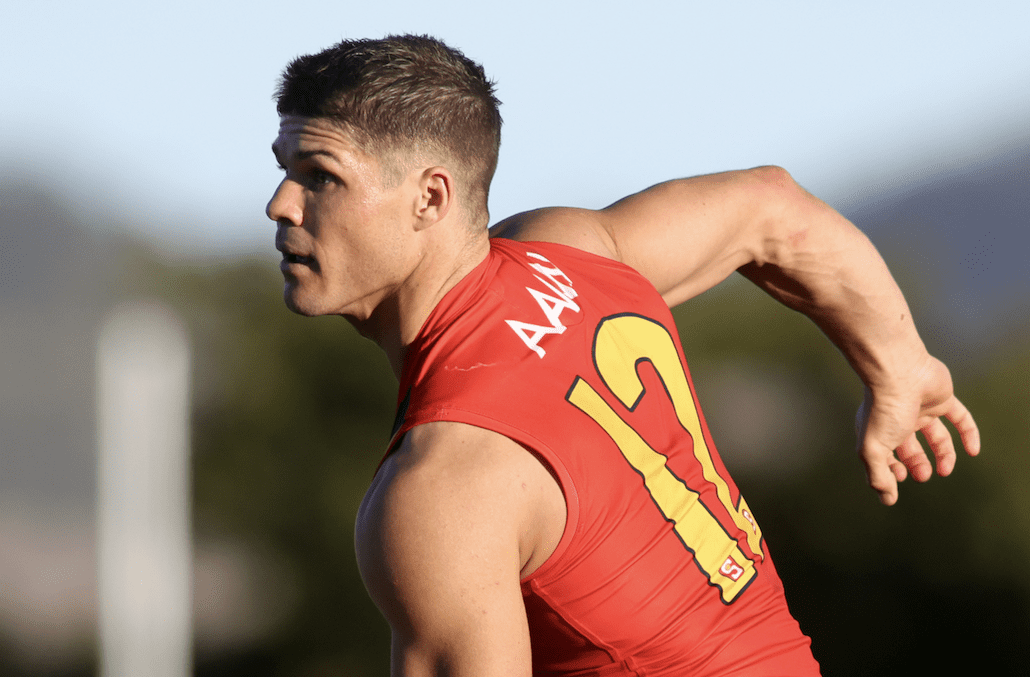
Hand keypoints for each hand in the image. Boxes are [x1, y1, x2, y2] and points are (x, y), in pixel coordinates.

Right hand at [855, 355, 980, 505]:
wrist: (898, 371)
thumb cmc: (883, 410)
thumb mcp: (874, 450)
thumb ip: (878, 476)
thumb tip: (887, 499)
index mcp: (878, 431)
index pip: (887, 456)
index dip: (893, 471)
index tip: (900, 478)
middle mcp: (899, 420)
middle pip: (911, 448)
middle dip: (917, 464)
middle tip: (923, 475)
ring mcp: (922, 409)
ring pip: (936, 435)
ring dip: (942, 455)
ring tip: (944, 471)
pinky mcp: (943, 399)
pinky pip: (960, 419)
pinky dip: (968, 434)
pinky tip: (974, 451)